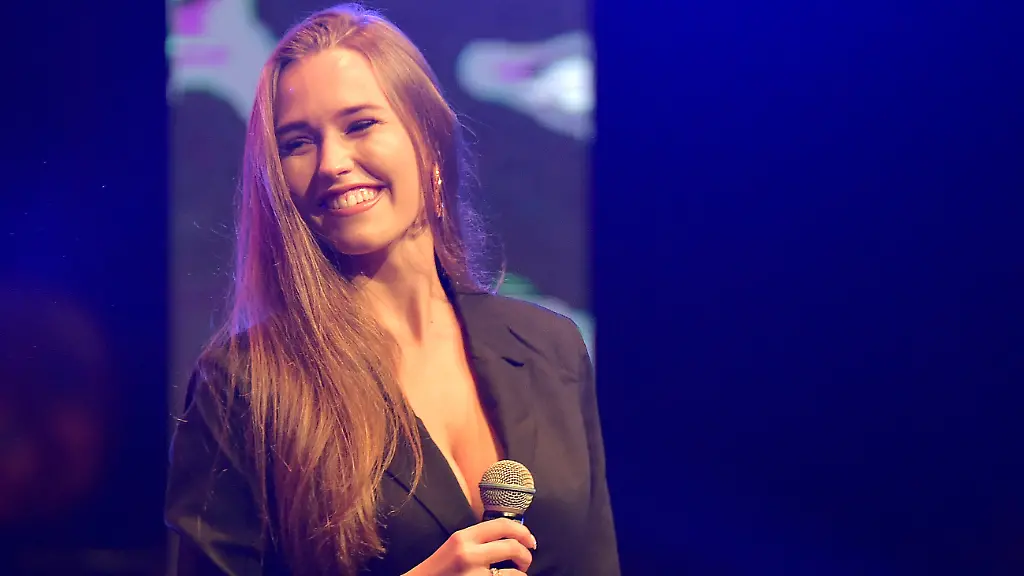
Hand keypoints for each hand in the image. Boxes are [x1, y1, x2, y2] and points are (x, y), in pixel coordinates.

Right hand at [405, 518, 536, 574]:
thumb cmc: (441, 570)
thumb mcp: (455, 546)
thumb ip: (478, 540)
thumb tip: (512, 538)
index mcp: (463, 537)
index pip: (502, 525)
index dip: (523, 531)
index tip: (531, 540)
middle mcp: (469, 554)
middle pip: (513, 547)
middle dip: (526, 555)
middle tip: (526, 562)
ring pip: (514, 574)